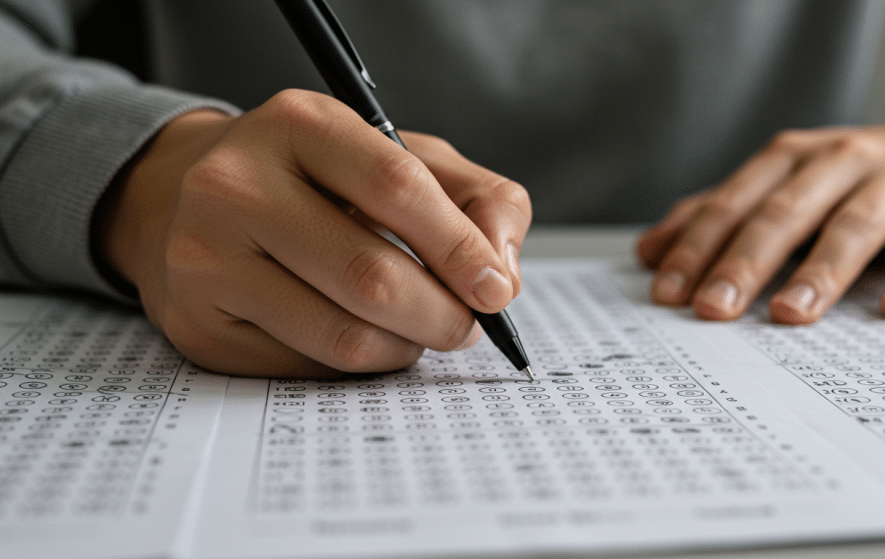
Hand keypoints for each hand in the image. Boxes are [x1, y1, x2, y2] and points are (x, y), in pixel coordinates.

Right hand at [96, 89, 530, 376]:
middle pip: (369, 275)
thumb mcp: (403, 158)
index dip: (458, 248)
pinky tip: (361, 337)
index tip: (495, 290)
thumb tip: (503, 275)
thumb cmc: (318, 180)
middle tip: (466, 327)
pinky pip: (306, 368)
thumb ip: (477, 199)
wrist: (195, 200)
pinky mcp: (197, 324)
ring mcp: (204, 258)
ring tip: (417, 331)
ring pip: (340, 335)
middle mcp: (235, 185)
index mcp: (297, 124)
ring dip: (403, 347)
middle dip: (440, 314)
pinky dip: (356, 364)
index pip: (394, 187)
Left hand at [636, 119, 884, 322]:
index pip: (733, 204)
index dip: (697, 247)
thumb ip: (717, 217)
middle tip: (712, 309)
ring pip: (852, 226)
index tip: (668, 292)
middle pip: (784, 214)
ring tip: (787, 315)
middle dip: (744, 262)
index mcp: (789, 159)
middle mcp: (838, 161)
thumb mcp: (782, 187)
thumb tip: (647, 252)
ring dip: (819, 273)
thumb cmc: (850, 181)